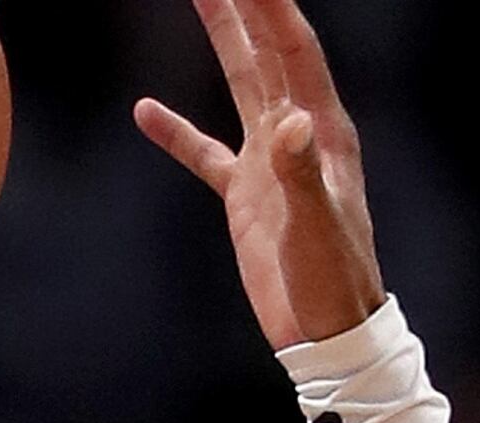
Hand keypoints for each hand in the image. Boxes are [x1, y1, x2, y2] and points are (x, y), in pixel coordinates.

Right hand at [134, 0, 388, 347]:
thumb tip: (289, 119)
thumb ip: (301, 174)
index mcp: (320, 131)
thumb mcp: (316, 228)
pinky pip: (206, 153)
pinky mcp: (246, 196)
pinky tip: (146, 110)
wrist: (325, 333)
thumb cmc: (333, 282)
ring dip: (221, 40)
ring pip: (241, 85)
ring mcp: (269, 162)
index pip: (293, 52)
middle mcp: (296, 134)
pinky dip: (177, 133)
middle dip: (245, 6)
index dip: (271, 7)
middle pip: (266, 52)